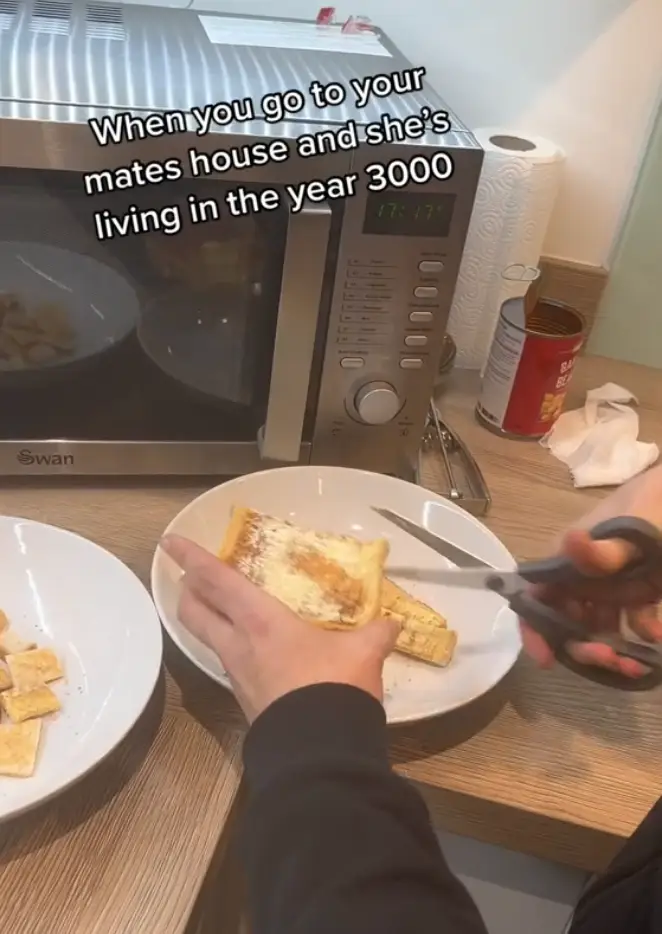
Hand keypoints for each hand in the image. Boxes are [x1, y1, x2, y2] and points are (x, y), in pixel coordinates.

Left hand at [160, 535, 400, 722]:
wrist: (319, 752)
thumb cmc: (334, 686)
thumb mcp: (363, 653)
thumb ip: (375, 633)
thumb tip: (392, 624)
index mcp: (260, 621)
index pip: (217, 580)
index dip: (192, 558)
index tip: (170, 541)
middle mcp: (239, 645)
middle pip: (195, 612)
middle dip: (188, 590)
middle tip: (191, 577)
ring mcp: (238, 675)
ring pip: (208, 639)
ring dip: (208, 621)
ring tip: (224, 612)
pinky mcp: (246, 700)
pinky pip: (230, 664)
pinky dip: (233, 649)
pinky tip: (254, 650)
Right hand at [522, 465, 661, 677]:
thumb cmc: (649, 508)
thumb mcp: (627, 530)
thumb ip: (602, 550)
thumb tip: (568, 543)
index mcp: (565, 561)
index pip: (536, 599)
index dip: (535, 630)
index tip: (546, 659)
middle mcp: (581, 578)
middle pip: (567, 623)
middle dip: (583, 647)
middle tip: (607, 658)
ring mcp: (609, 588)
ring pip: (600, 629)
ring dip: (614, 650)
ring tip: (636, 662)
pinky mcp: (637, 593)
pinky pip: (633, 624)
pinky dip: (643, 635)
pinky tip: (657, 636)